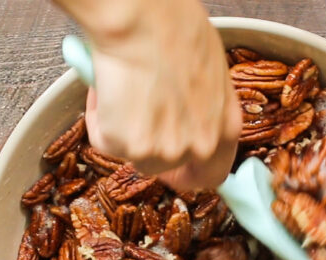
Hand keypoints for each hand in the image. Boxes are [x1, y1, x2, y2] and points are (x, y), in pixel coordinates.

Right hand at [53, 0, 241, 189]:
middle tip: (131, 119)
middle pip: (166, 169)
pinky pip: (105, 138)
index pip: (212, 174)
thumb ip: (200, 104)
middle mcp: (200, 146)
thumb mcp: (208, 71)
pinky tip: (107, 84)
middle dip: (146, 145)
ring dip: (121, 126)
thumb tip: (180, 108)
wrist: (144, 19)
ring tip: (120, 85)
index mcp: (226, 127)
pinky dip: (99, 115)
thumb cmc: (176, 28)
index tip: (174, 168)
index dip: (188, 173)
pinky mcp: (131, 147)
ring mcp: (165, 151)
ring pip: (133, 154)